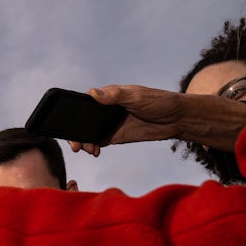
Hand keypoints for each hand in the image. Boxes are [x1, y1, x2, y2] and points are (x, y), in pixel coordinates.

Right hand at [67, 85, 245, 156]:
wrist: (177, 119)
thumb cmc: (159, 101)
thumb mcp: (137, 97)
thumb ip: (115, 96)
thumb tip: (92, 93)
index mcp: (107, 96)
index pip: (83, 103)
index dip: (72, 113)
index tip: (67, 125)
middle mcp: (105, 110)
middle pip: (82, 121)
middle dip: (75, 133)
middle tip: (76, 145)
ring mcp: (109, 124)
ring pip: (88, 133)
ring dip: (83, 142)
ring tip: (88, 149)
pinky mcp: (115, 136)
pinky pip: (98, 142)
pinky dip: (93, 147)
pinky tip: (94, 152)